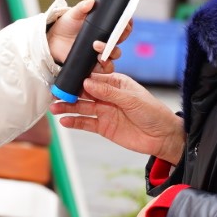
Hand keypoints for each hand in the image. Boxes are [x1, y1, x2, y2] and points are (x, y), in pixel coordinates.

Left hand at [46, 0, 130, 70]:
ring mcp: (101, 52)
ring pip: (115, 54)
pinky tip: (98, 61)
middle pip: (121, 40)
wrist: (53, 40)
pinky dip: (106, 66)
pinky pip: (106, 68)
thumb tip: (90, 2)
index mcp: (105, 27)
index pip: (122, 26)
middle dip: (120, 37)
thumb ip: (82, 8)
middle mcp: (106, 40)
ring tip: (97, 47)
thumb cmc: (66, 24)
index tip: (126, 21)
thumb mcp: (74, 14)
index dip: (127, 24)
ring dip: (111, 52)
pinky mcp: (94, 64)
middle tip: (111, 36)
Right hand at [51, 72, 185, 162]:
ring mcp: (104, 111)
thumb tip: (87, 83)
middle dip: (70, 93)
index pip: (93, 79)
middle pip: (84, 93)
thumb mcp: (132, 99)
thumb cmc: (153, 113)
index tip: (66, 79)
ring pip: (82, 108)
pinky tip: (64, 121)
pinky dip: (75, 122)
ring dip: (68, 108)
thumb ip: (109, 92)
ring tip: (54, 108)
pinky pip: (86, 123)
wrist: (162, 137)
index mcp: (115, 84)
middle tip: (55, 94)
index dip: (79, 78)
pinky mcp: (103, 127)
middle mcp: (107, 96)